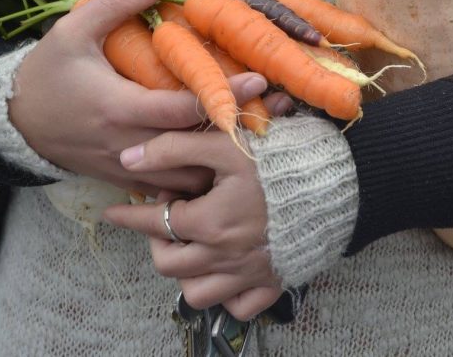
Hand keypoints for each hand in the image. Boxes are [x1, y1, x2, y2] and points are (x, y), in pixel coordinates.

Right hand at [8, 0, 269, 195]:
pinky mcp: (127, 179)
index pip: (184, 109)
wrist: (13, 122)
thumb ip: (119, 3)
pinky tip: (230, 156)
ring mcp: (129, 168)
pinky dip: (200, 173)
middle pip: (196, 146)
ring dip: (224, 157)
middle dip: (240, 128)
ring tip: (263, 130)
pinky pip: (171, 185)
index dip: (225, 96)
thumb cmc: (46, 72)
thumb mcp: (74, 29)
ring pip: (188, 176)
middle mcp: (129, 145)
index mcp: (119, 108)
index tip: (261, 76)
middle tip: (280, 106)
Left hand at [103, 127, 282, 319]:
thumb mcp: (226, 144)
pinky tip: (225, 271)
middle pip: (167, 264)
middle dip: (157, 240)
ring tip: (192, 246)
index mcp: (210, 222)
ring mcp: (248, 274)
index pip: (155, 222)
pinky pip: (237, 308)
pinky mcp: (273, 283)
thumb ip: (173, 148)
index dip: (130, 215)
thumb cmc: (281, 159)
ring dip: (186, 273)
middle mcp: (224, 256)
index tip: (114, 211)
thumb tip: (127, 159)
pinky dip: (225, 296)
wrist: (338, 183)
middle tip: (168, 217)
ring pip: (195, 294)